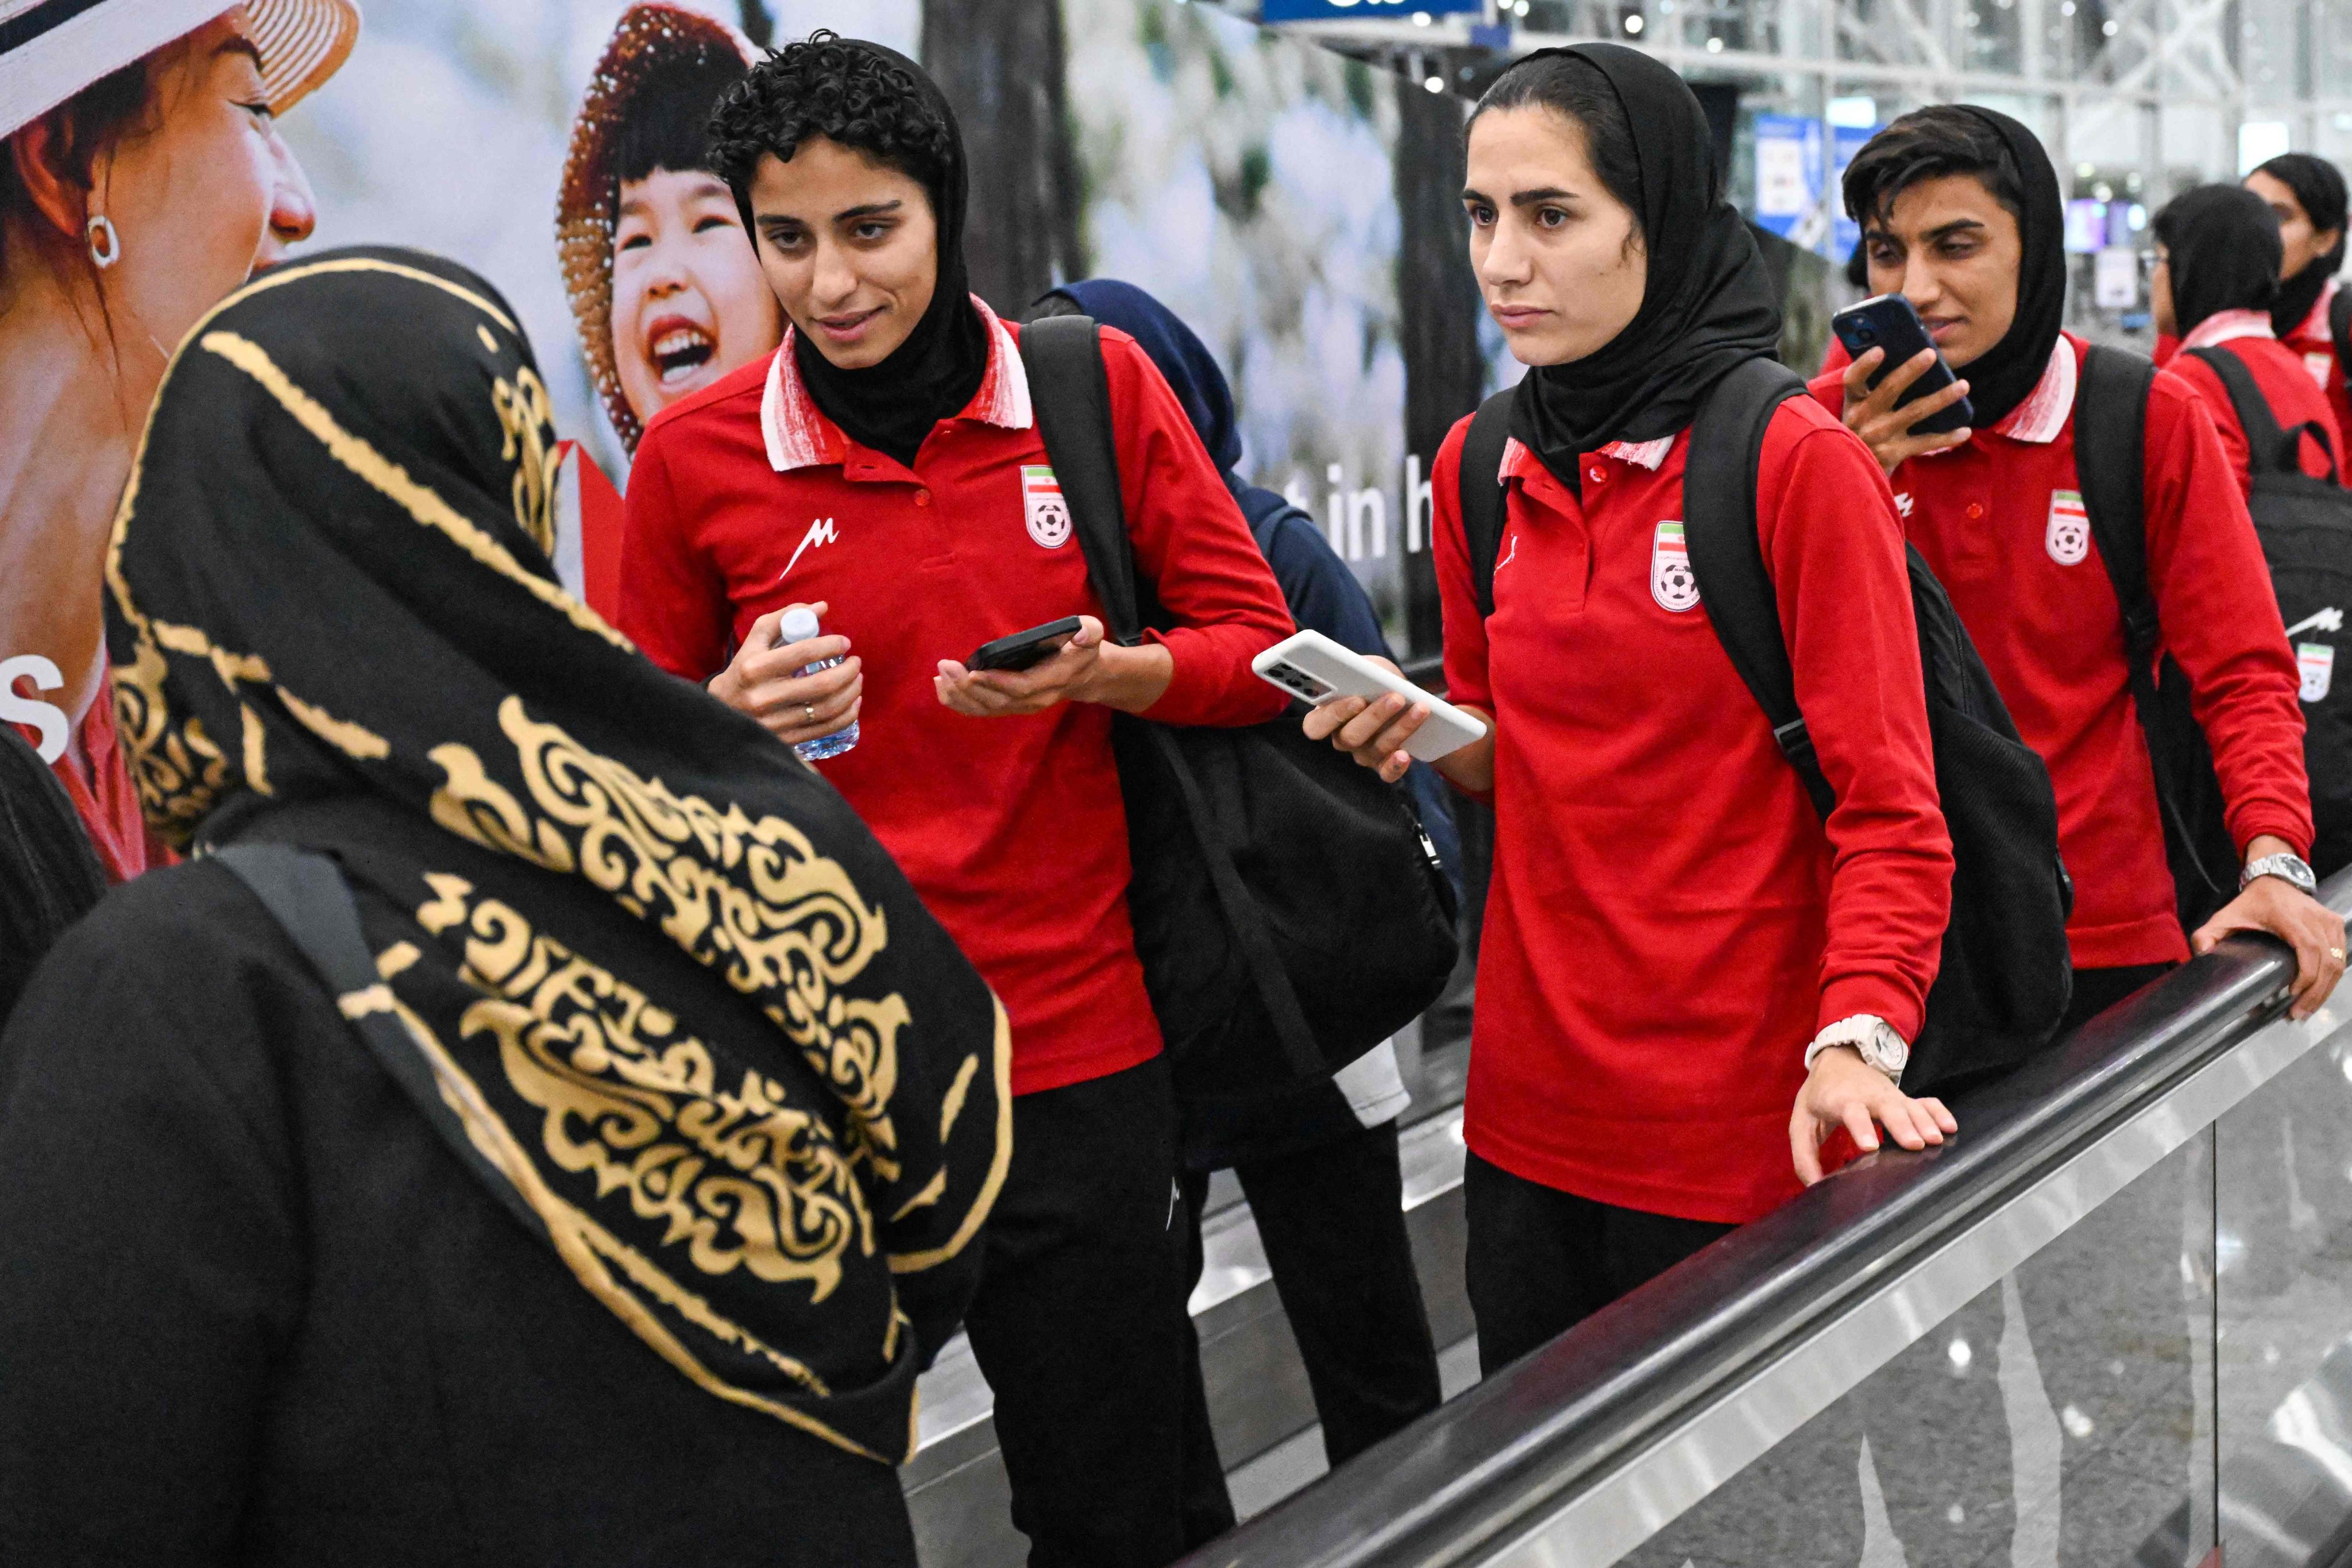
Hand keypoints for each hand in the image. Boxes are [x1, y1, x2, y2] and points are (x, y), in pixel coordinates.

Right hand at [707, 600, 862, 746]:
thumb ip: (785, 619)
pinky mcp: (785, 740)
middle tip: (855, 662)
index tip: (844, 643)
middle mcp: (764, 697)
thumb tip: (821, 607)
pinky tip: (853, 702)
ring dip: (851, 692)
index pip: (803, 653)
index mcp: (755, 668)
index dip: (830, 645)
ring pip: (827, 709)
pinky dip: (847, 715)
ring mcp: (776, 722)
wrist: (722, 710)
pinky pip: (825, 728)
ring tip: (857, 679)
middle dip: (847, 671)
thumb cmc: (744, 669)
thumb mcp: (755, 641)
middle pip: (821, 685)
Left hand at [933, 614, 1170, 716]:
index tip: (975, 670)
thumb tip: (1082, 634)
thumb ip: (1089, 631)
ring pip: (986, 708)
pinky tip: (941, 688)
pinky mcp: (1007, 706)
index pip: (1022, 687)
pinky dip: (959, 702)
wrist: (1083, 676)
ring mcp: (1020, 706)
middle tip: (946, 666)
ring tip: (940, 677)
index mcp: (1052, 681)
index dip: (998, 682)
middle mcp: (1034, 699)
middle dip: (969, 686)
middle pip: (997, 701)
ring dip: (959, 695)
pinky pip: (981, 710)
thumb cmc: (1081, 650)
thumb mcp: (1091, 634)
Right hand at [1301, 656, 1423, 783]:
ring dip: (1400, 728)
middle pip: (1350, 737)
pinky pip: (1386, 773)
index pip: (1315, 726)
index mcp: (1326, 716)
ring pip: (1375, 749)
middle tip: (1397, 697)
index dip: (1333, 715)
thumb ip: (1361, 669)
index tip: (1356, 700)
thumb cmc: (1379, 680)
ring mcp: (1362, 755)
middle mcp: (1341, 739)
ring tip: (1421, 708)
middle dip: (1376, 715)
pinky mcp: (1382, 766)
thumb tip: (1366, 672)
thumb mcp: (1369, 668)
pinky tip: (1406, 755)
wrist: (1405, 699)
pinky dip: (1396, 766)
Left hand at [1790, 1047, 1956, 1184]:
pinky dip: (1938, 1112)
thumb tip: (1814, 1187)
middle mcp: (1869, 1096)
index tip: (1870, 1146)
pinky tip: (1951, 1127)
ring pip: (1910, 1106)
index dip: (1861, 1126)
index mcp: (1841, 1100)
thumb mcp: (1802, 1122)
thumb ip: (1804, 1155)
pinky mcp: (1904, 1098)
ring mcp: (1890, 1096)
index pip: (1852, 1111)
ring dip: (1924, 1122)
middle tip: (1915, 1145)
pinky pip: (1925, 1102)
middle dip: (1902, 1125)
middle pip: (1888, 1108)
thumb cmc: (1819, 1095)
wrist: (1837, 1060)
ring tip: (1937, 1141)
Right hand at [1840, 346, 1973, 473]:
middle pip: (1889, 389)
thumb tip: (1898, 355)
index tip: (1881, 350)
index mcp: (1853, 402)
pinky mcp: (1893, 453)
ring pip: (1914, 411)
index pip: (1853, 379)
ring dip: (1941, 398)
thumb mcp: (1856, 411)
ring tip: (1963, 386)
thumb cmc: (1860, 433)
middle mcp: (1863, 418)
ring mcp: (1879, 436)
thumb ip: (1871, 389)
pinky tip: (1965, 431)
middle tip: (1931, 354)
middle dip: (1911, 370)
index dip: (1865, 365)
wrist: (1853, 471)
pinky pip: (1924, 442)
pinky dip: (1946, 438)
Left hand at [2191, 839, 2345, 1018]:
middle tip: (2298, 1014)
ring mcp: (2328, 920)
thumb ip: (2206, 935)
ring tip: (2307, 1008)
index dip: (2306, 974)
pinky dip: (2332, 976)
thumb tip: (2202, 955)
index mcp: (2288, 916)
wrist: (2274, 880)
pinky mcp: (2335, 924)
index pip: (2308, 947)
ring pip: (2337, 960)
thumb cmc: (2250, 903)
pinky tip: (2318, 992)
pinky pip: (2341, 955)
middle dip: (2315, 992)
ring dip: (2325, 988)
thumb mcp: (2224, 916)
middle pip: (2327, 960)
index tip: (2292, 994)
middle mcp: (2313, 917)